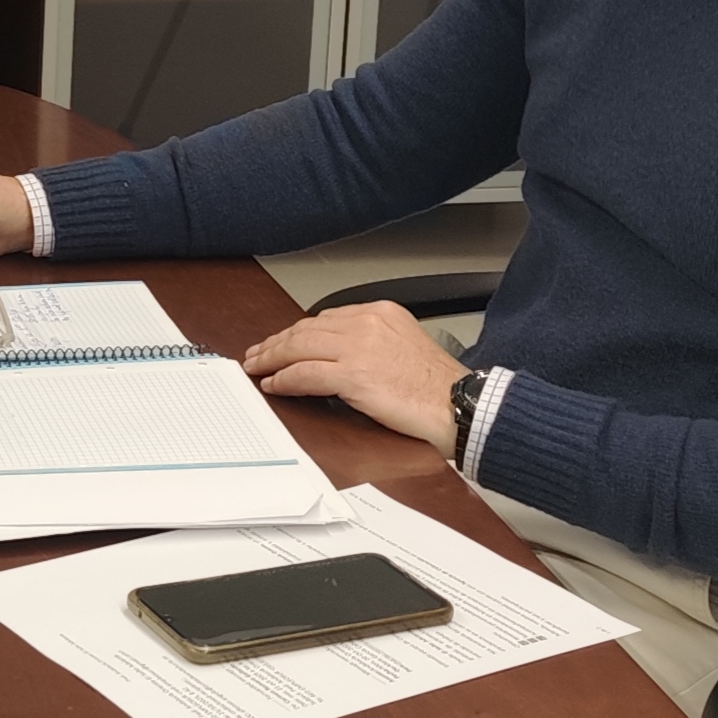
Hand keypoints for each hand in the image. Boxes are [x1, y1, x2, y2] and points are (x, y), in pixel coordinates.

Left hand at [238, 302, 462, 451]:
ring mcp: (359, 347)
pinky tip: (274, 384)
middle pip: (306, 329)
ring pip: (299, 347)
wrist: (459, 404)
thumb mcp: (404, 345)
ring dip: (272, 359)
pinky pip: (305, 373)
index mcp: (381, 312)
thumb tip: (337, 355)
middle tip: (259, 354)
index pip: (326, 318)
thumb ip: (371, 342)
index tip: (282, 341)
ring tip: (258, 368)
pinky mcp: (353, 375)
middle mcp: (367, 323)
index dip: (297, 331)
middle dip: (277, 343)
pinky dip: (284, 379)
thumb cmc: (437, 386)